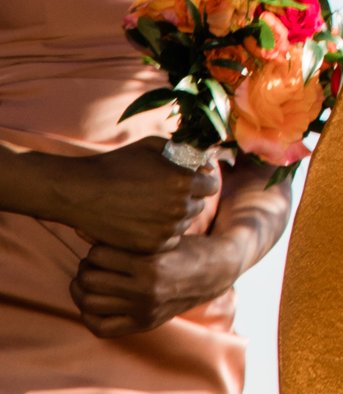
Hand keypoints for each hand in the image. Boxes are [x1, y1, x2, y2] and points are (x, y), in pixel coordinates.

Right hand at [35, 142, 218, 252]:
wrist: (81, 192)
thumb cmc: (117, 164)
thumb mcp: (153, 146)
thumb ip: (184, 151)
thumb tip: (206, 164)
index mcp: (183, 182)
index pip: (211, 185)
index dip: (202, 181)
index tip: (191, 180)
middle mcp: (178, 208)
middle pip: (199, 205)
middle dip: (188, 198)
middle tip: (166, 193)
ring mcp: (164, 230)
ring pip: (184, 224)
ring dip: (175, 216)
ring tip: (151, 206)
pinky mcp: (149, 246)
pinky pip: (168, 240)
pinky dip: (161, 233)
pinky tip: (145, 221)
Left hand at [71, 231, 247, 337]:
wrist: (216, 272)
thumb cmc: (187, 247)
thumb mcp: (161, 237)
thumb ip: (125, 236)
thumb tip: (80, 230)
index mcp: (152, 265)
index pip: (99, 256)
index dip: (95, 249)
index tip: (101, 247)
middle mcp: (147, 291)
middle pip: (90, 281)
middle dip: (85, 269)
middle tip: (92, 263)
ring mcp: (144, 310)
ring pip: (90, 303)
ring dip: (82, 289)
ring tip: (90, 279)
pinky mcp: (144, 324)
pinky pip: (101, 327)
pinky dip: (88, 314)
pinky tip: (92, 301)